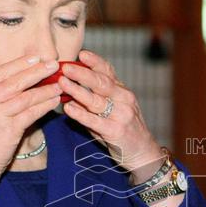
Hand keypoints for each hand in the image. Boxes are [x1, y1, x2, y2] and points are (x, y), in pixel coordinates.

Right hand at [0, 56, 61, 206]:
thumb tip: (21, 81)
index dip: (19, 64)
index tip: (35, 57)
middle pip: (13, 81)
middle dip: (36, 71)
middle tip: (54, 64)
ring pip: (25, 96)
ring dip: (45, 88)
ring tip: (60, 84)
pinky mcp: (6, 130)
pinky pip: (31, 113)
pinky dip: (45, 105)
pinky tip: (55, 101)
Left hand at [59, 50, 164, 181]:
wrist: (143, 153)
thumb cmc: (125, 129)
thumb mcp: (115, 108)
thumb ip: (96, 98)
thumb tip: (71, 88)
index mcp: (122, 91)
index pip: (108, 72)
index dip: (95, 62)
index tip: (81, 54)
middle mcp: (124, 100)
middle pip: (101, 83)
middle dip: (82, 73)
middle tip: (65, 67)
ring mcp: (121, 115)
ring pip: (96, 100)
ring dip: (77, 91)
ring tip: (62, 83)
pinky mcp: (115, 131)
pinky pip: (94, 121)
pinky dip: (80, 114)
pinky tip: (68, 108)